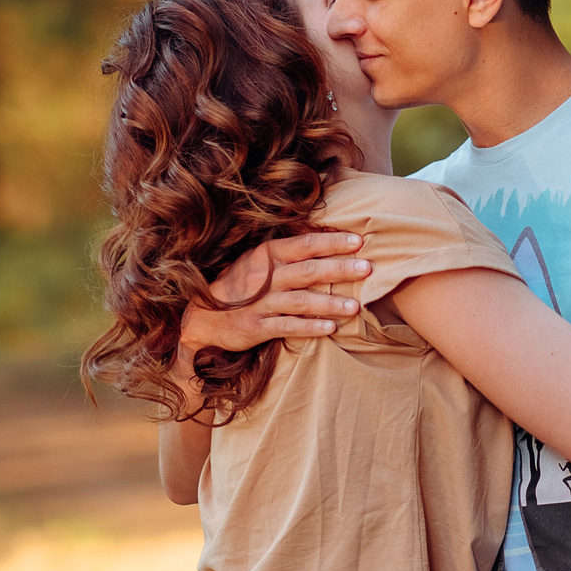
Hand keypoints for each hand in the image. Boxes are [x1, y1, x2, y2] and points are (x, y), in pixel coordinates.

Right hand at [178, 232, 373, 352]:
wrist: (203, 317)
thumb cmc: (239, 287)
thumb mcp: (257, 263)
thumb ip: (287, 256)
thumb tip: (325, 244)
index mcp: (267, 256)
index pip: (305, 245)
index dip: (332, 243)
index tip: (359, 242)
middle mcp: (265, 276)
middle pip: (308, 270)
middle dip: (340, 269)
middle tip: (368, 268)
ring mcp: (260, 302)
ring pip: (301, 301)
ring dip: (330, 303)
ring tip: (355, 306)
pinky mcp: (257, 326)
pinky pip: (287, 326)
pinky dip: (309, 327)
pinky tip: (330, 329)